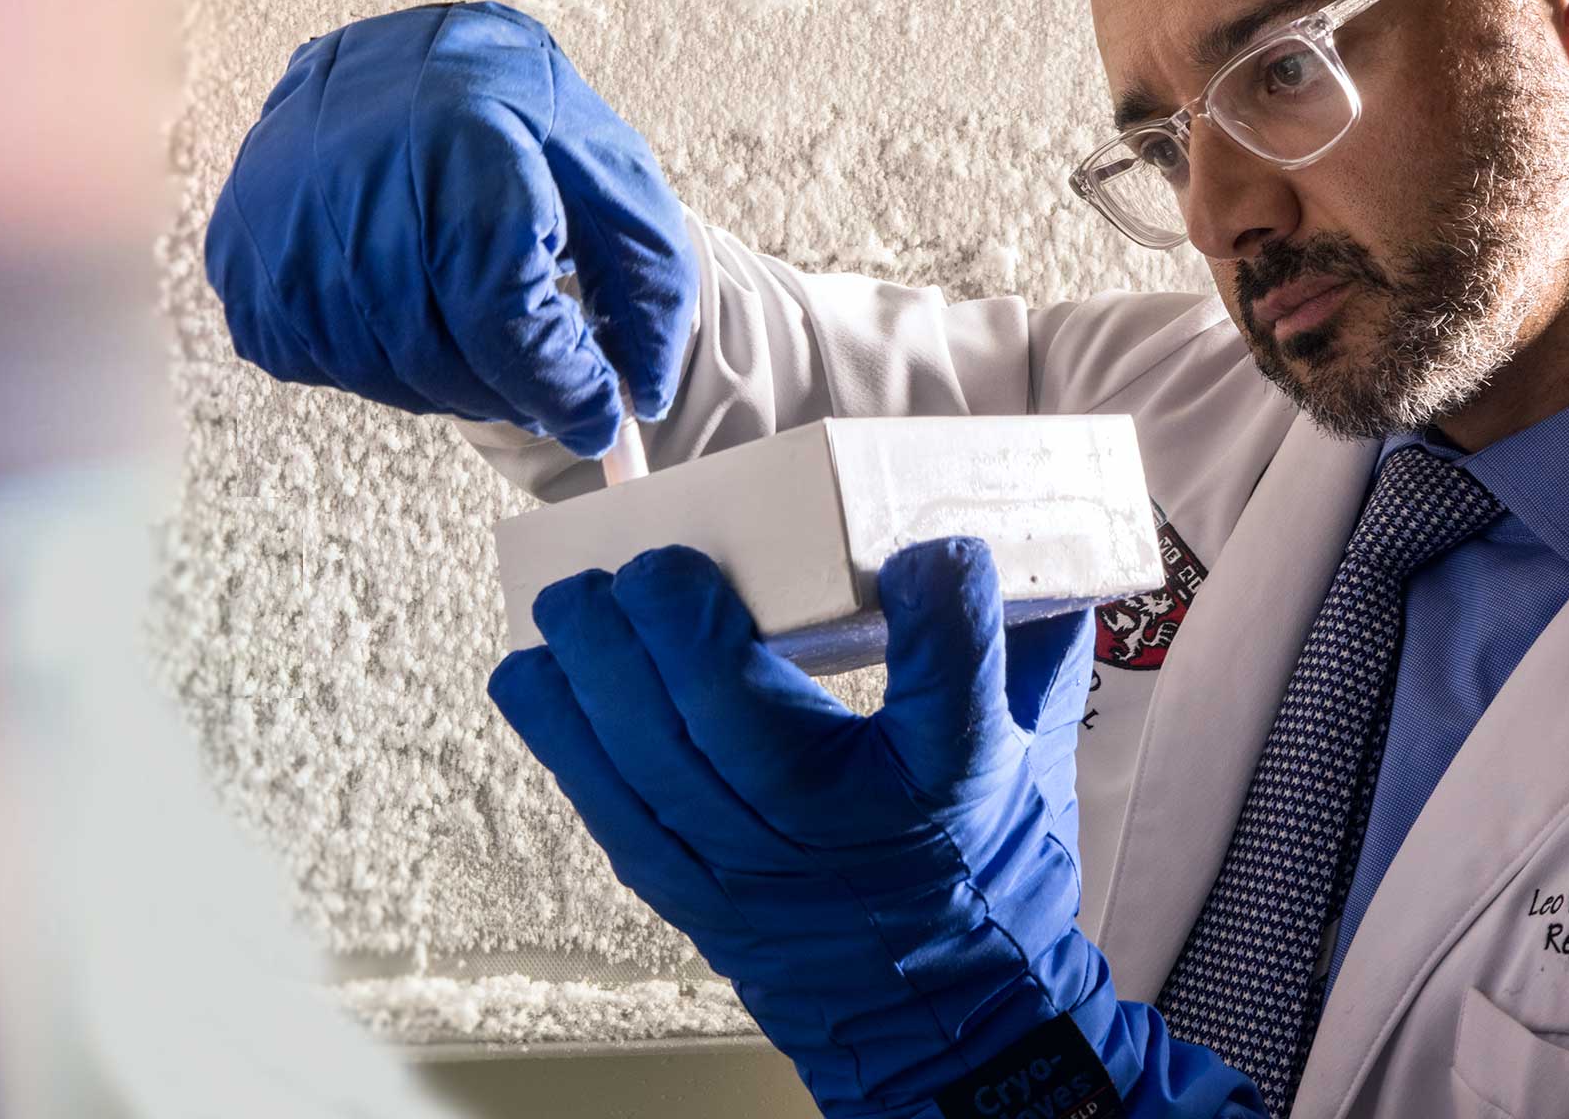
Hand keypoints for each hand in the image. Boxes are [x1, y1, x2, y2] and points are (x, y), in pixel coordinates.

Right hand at [203, 2, 694, 457]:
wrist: (407, 61)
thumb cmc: (517, 119)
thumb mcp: (610, 174)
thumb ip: (645, 285)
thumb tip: (638, 397)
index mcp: (461, 141)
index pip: (500, 313)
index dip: (555, 384)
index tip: (596, 416)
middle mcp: (357, 170)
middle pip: (432, 354)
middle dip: (505, 394)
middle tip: (543, 390)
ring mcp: (282, 209)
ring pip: (369, 367)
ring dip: (441, 386)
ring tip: (481, 349)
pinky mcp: (240, 242)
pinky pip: (304, 357)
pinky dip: (369, 364)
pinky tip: (408, 316)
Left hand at [488, 538, 1260, 1118]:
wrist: (947, 1030)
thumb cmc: (980, 881)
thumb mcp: (1027, 758)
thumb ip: (1015, 646)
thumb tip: (978, 538)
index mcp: (946, 786)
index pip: (949, 675)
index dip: (938, 599)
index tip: (931, 555)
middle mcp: (840, 829)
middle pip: (733, 706)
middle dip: (671, 613)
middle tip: (658, 560)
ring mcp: (750, 867)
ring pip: (644, 750)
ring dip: (595, 659)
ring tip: (582, 598)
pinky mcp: (689, 891)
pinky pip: (603, 799)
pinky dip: (561, 726)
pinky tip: (541, 669)